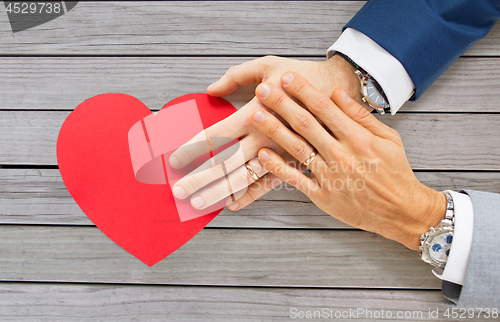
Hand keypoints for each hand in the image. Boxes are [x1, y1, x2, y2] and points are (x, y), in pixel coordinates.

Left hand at [169, 55, 361, 210]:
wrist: (341, 91)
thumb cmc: (303, 76)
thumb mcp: (268, 66)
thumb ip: (236, 77)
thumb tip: (210, 90)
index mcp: (255, 113)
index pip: (215, 136)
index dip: (192, 149)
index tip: (174, 160)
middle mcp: (264, 138)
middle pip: (224, 163)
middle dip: (199, 179)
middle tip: (177, 191)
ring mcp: (278, 154)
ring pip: (243, 179)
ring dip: (218, 192)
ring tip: (198, 203)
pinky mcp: (293, 163)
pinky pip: (268, 185)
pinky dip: (248, 196)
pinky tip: (231, 204)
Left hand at [248, 71, 445, 249]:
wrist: (401, 210)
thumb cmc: (395, 172)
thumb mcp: (387, 138)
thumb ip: (360, 116)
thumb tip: (336, 93)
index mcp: (358, 138)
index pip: (325, 108)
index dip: (303, 91)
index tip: (287, 77)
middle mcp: (341, 154)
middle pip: (306, 124)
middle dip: (282, 104)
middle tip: (263, 89)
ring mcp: (330, 176)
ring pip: (297, 149)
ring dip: (274, 130)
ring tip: (256, 115)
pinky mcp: (323, 196)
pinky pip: (296, 180)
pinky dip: (278, 167)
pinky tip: (262, 154)